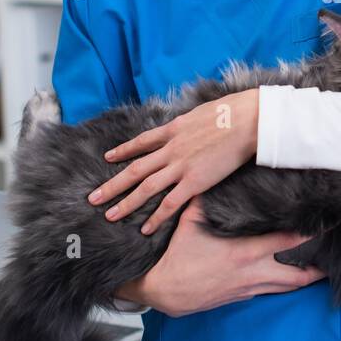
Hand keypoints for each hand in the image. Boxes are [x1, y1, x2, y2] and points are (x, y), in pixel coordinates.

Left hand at [88, 89, 258, 234]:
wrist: (246, 120)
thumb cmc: (232, 111)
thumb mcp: (202, 112)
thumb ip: (190, 122)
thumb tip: (191, 122)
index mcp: (173, 130)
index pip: (141, 142)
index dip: (123, 150)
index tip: (108, 157)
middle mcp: (171, 149)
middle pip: (135, 170)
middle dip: (112, 185)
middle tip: (93, 198)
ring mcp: (181, 166)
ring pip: (146, 188)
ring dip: (126, 203)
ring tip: (109, 216)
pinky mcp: (195, 181)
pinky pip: (170, 203)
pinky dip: (156, 217)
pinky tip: (145, 229)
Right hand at [114, 200, 326, 316]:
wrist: (163, 290)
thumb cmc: (178, 253)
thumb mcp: (191, 219)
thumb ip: (207, 198)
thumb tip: (215, 173)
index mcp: (246, 251)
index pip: (290, 242)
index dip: (314, 234)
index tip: (331, 225)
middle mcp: (254, 272)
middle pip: (299, 272)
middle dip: (320, 266)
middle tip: (338, 256)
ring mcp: (250, 287)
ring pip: (288, 286)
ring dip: (308, 279)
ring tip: (325, 271)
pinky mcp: (242, 296)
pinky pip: (272, 291)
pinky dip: (286, 284)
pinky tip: (293, 279)